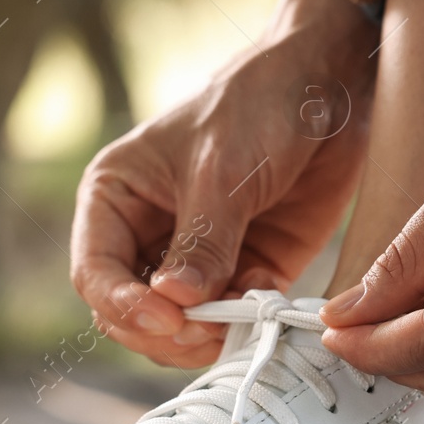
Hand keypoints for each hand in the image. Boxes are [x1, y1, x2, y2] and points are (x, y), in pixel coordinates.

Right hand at [71, 31, 370, 367]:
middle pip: (130, 313)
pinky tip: (268, 291)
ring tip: (243, 312)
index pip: (95, 273)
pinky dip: (246, 320)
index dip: (124, 306)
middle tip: (208, 329)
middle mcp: (147, 234)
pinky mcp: (245, 269)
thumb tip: (176, 301)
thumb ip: (203, 240)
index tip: (169, 319)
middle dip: (165, 331)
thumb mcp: (223, 172)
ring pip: (179, 327)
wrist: (328, 90)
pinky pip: (231, 318)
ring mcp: (196, 257)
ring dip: (208, 334)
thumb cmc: (257, 106)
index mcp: (116, 199)